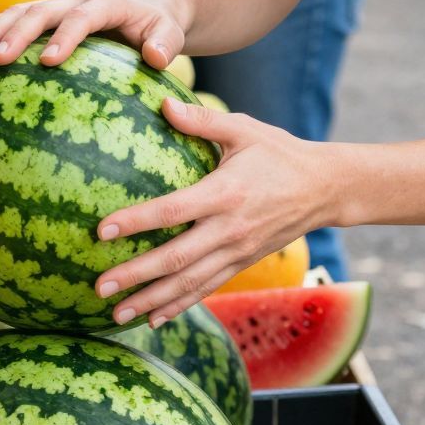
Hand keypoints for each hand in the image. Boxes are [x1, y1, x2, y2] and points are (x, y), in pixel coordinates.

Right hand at [0, 0, 191, 74]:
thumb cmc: (160, 28)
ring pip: (21, 11)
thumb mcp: (171, 34)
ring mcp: (57, 4)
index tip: (48, 61)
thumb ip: (166, 44)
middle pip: (42, 12)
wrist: (148, 9)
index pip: (82, 18)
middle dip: (16, 33)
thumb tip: (154, 57)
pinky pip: (14, 18)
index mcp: (105, 3)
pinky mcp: (45, 14)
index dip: (65, 37)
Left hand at [91, 99, 331, 327]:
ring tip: (116, 314)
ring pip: (189, 282)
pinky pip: (207, 289)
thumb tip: (162, 104)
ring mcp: (237, 252)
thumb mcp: (245, 129)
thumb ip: (203, 121)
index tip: (102, 230)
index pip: (173, 211)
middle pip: (177, 258)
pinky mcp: (242, 263)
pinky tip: (153, 320)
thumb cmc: (279, 153)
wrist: (325, 189)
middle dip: (136, 275)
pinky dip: (179, 306)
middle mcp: (230, 229)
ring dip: (152, 300)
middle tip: (100, 286)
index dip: (137, 221)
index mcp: (225, 193)